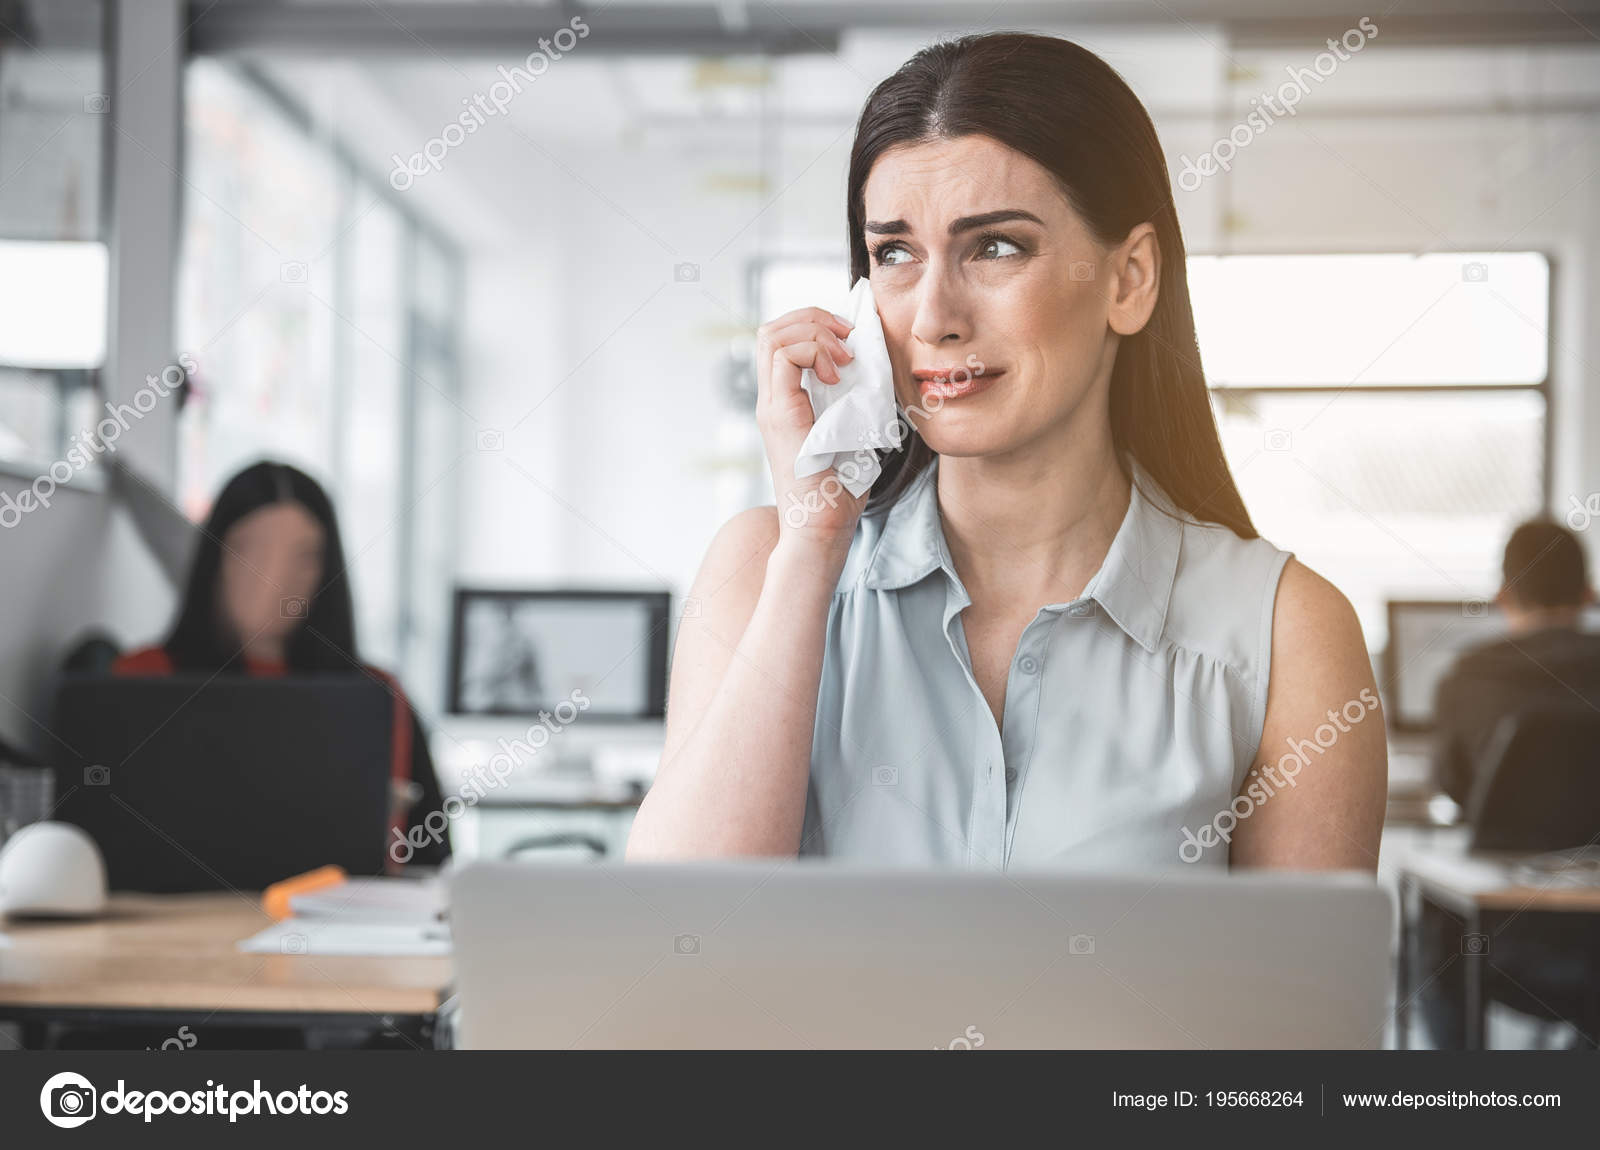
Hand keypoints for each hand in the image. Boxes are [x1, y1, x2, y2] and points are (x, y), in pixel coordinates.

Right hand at [754, 306, 871, 554]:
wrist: (823, 527)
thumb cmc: (840, 491)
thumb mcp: (851, 432)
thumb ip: (850, 402)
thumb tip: (873, 371)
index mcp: (784, 402)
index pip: (780, 340)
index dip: (813, 325)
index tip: (849, 341)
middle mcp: (771, 400)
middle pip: (770, 329)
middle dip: (812, 318)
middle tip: (847, 337)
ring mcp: (771, 406)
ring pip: (771, 335)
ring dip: (814, 333)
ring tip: (843, 357)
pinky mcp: (780, 415)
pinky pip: (784, 357)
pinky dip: (815, 353)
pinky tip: (839, 376)